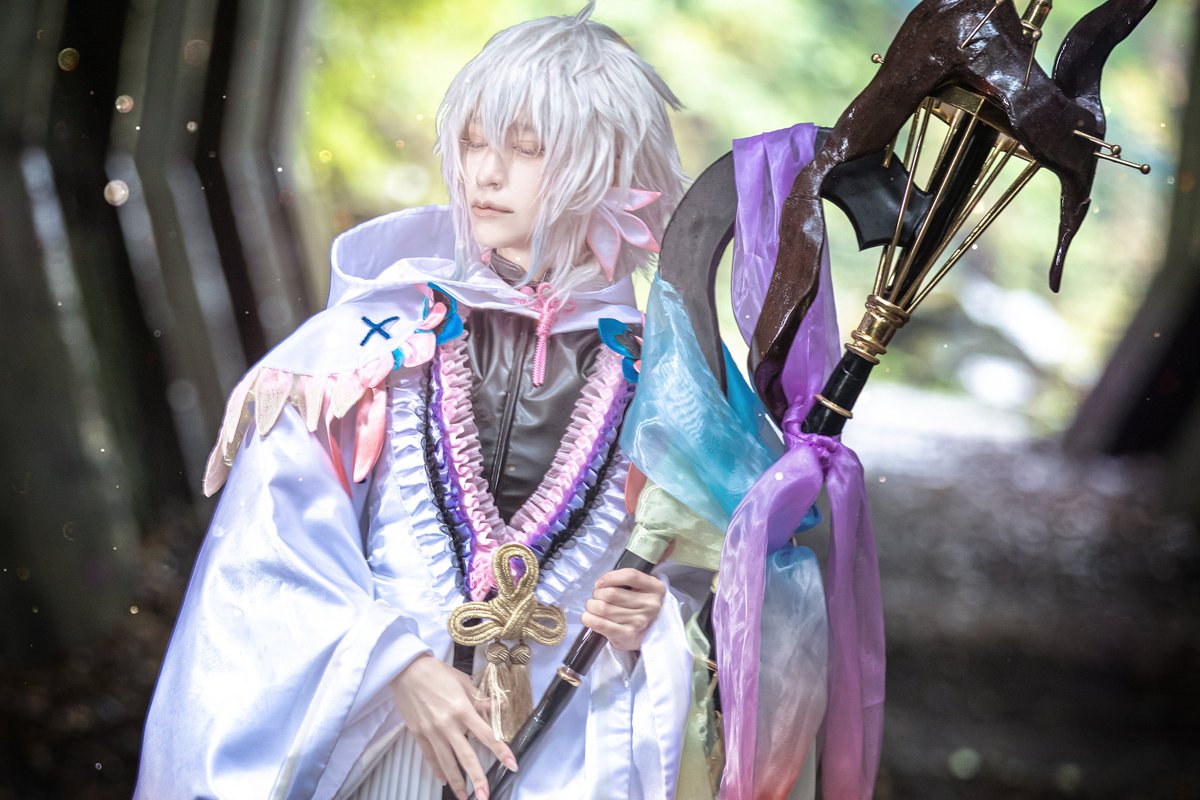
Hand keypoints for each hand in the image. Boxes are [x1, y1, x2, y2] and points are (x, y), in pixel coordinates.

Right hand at [389, 654, 517, 799]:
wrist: (406, 670)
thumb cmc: (436, 672)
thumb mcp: (463, 681)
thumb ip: (479, 700)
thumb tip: (495, 710)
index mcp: (462, 709)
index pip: (486, 735)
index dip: (501, 751)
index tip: (512, 765)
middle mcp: (447, 724)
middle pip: (466, 756)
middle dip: (477, 778)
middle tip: (485, 796)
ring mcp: (431, 731)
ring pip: (446, 762)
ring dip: (457, 782)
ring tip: (465, 797)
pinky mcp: (418, 733)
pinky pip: (430, 757)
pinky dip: (437, 770)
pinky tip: (445, 781)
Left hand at [581, 568, 665, 650]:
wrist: (649, 633)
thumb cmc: (639, 605)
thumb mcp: (642, 588)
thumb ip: (625, 580)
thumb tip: (600, 584)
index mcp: (655, 588)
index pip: (630, 576)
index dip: (610, 577)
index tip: (600, 582)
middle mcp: (650, 605)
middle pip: (612, 593)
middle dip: (597, 593)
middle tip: (597, 596)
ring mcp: (639, 621)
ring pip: (603, 608)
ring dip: (592, 606)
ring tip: (593, 606)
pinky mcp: (627, 635)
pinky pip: (601, 624)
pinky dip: (589, 618)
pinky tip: (588, 617)